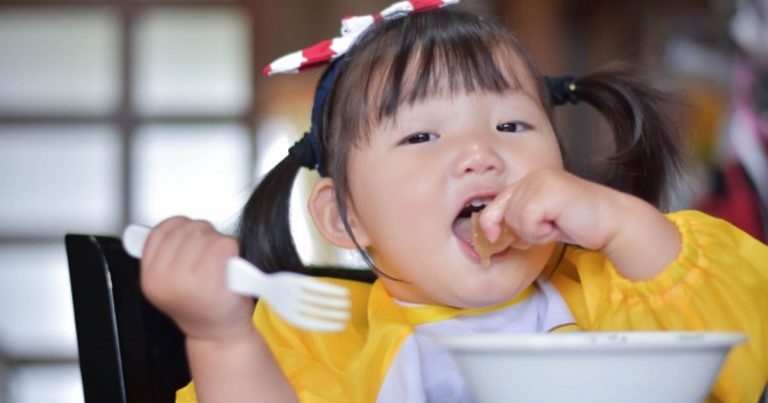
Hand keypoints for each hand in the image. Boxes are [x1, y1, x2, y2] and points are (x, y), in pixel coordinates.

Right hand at [139, 216, 254, 342]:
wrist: (218, 335)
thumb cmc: (202, 306)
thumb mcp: (170, 282)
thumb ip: (164, 255)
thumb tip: (159, 228)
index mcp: (150, 276)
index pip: (162, 230)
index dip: (182, 228)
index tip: (191, 239)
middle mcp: (163, 278)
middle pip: (187, 228)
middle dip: (204, 235)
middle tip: (210, 256)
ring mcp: (186, 280)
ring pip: (206, 234)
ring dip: (218, 242)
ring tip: (219, 262)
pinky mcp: (210, 282)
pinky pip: (223, 244)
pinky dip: (231, 249)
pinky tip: (229, 265)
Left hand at [479, 169, 679, 279]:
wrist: (613, 222)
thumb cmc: (579, 223)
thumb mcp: (541, 222)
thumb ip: (518, 221)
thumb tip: (489, 233)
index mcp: (530, 180)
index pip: (496, 203)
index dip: (490, 223)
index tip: (493, 238)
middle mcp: (533, 176)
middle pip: (502, 213)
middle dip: (520, 231)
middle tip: (547, 230)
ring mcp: (540, 181)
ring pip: (514, 219)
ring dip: (534, 233)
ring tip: (556, 226)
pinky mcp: (548, 192)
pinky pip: (527, 221)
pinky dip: (541, 232)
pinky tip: (560, 225)